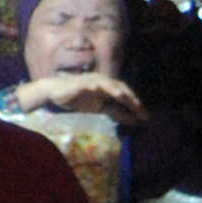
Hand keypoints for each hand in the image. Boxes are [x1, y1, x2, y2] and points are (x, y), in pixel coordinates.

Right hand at [18, 71, 141, 117]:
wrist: (55, 91)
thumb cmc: (79, 98)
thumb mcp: (100, 108)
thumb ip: (117, 112)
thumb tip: (135, 121)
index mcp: (109, 87)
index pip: (126, 94)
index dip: (136, 104)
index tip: (145, 117)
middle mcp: (102, 82)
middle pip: (120, 88)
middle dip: (130, 99)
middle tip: (140, 110)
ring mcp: (91, 81)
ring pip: (106, 84)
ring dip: (115, 90)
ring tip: (123, 97)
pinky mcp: (78, 84)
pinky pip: (87, 84)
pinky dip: (92, 86)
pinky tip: (96, 89)